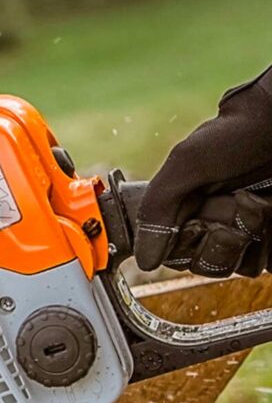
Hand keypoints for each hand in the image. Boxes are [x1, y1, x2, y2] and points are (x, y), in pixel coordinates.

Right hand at [135, 64, 271, 276]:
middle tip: (235, 200)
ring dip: (247, 233)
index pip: (169, 252)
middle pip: (202, 263)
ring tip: (259, 201)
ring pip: (234, 266)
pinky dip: (268, 245)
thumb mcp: (186, 163)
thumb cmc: (237, 135)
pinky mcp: (269, 241)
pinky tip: (270, 216)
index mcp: (180, 209)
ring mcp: (242, 234)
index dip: (185, 240)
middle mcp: (208, 224)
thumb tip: (143, 260)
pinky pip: (263, 265)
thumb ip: (156, 208)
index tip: (199, 218)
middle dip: (220, 235)